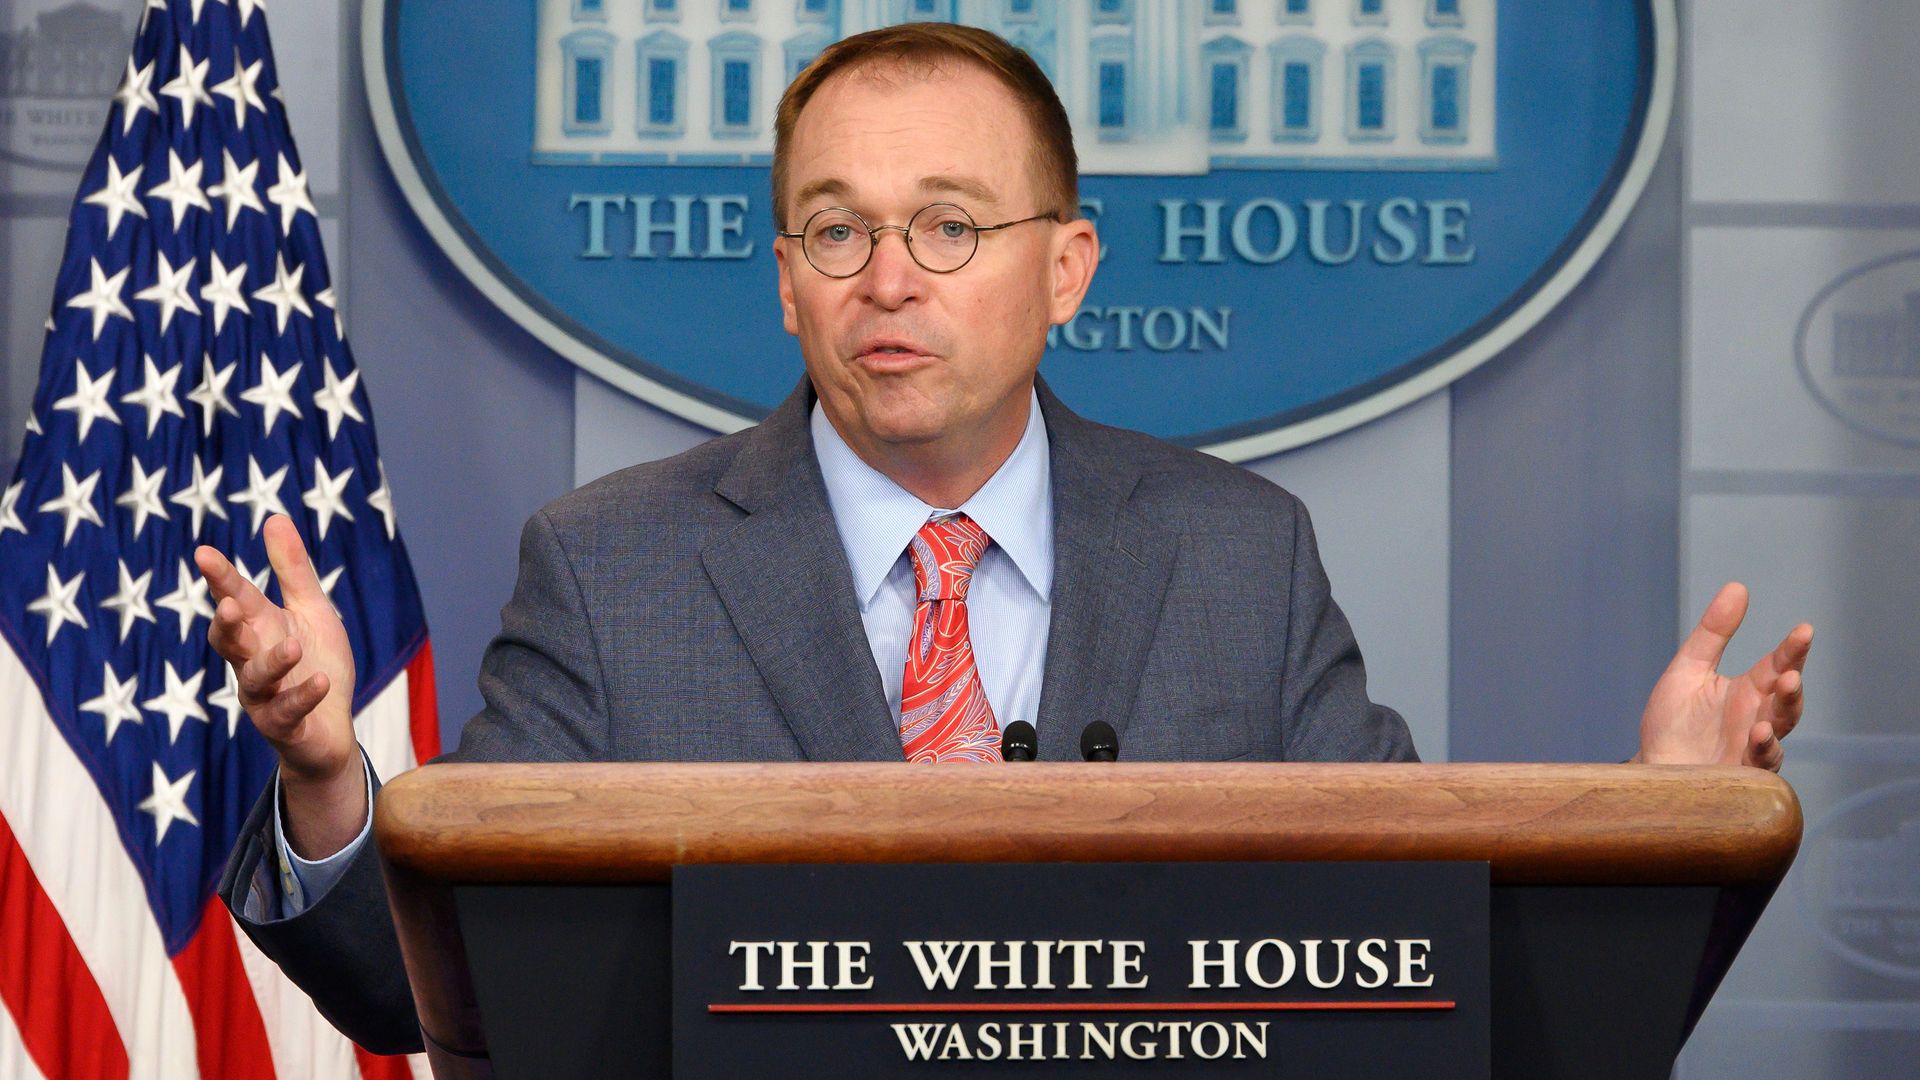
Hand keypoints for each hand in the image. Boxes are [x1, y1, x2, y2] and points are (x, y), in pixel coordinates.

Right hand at [196, 514, 364, 855]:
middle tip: (229, 604)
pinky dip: (302, 696)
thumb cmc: (317, 664)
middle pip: (229, 641)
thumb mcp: (312, 610)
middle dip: (226, 623)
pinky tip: (320, 682)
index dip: (220, 578)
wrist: (332, 729)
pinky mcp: (284, 726)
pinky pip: (287, 712)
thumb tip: (274, 516)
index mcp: (258, 629)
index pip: (235, 599)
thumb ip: (293, 570)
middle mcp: (251, 661)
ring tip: (292, 646)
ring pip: (253, 679)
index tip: (204, 554)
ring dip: (271, 662)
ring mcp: (264, 697)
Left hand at [1635, 582, 1811, 771]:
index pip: (1777, 665)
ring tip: (1779, 695)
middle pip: (1786, 700)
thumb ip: (1713, 633)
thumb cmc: (1673, 722)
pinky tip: (1759, 733)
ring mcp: (1752, 748)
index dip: (1792, 650)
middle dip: (1792, 685)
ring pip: (1780, 731)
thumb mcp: (1689, 669)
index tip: (1803, 630)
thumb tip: (1738, 586)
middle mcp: (1757, 718)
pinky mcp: (1740, 775)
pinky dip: (1763, 749)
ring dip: (1782, 714)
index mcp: (1749, 691)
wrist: (1652, 767)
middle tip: (1790, 671)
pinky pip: (1760, 764)